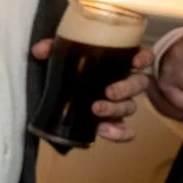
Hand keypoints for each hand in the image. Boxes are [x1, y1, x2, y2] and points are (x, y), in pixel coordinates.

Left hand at [30, 36, 152, 141]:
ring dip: (115, 110)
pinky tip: (104, 132)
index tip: (135, 61)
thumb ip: (52, 48)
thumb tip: (39, 50)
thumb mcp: (62, 54)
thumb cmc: (72, 65)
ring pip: (129, 107)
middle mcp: (126, 81)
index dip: (143, 58)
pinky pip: (124, 130)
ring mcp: (121, 103)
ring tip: (96, 110)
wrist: (60, 89)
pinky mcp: (113, 121)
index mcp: (120, 61)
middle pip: (138, 84)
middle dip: (125, 89)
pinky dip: (119, 133)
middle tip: (109, 92)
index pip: (143, 56)